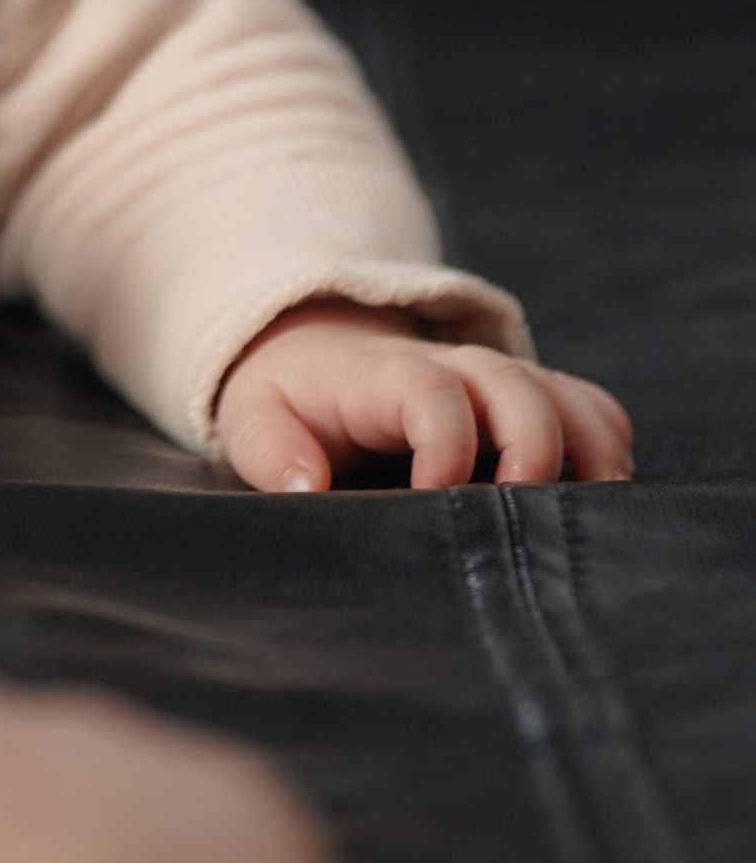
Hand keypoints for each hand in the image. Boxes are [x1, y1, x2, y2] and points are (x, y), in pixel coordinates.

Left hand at [215, 301, 634, 492]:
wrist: (316, 345)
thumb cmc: (292, 396)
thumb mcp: (255, 418)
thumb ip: (272, 452)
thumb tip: (306, 488)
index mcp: (383, 375)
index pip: (430, 391)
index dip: (444, 443)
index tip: (434, 499)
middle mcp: (453, 368)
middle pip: (515, 387)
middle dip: (533, 447)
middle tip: (518, 515)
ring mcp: (498, 381)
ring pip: (568, 396)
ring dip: (588, 452)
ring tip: (579, 517)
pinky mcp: (528, 398)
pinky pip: (590, 408)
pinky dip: (607, 448)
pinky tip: (594, 502)